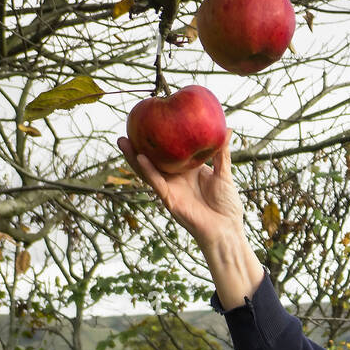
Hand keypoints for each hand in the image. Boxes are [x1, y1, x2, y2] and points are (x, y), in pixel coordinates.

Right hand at [116, 128, 245, 247]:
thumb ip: (222, 153)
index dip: (158, 137)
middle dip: (138, 144)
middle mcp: (175, 178)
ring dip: (133, 156)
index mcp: (187, 170)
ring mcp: (170, 189)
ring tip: (121, 140)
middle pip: (152, 158)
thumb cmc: (227, 205)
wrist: (227, 230)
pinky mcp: (169, 200)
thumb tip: (228, 129)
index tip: (150, 119)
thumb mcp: (224, 174)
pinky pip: (156, 183)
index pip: (169, 151)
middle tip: (128, 126)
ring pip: (147, 170)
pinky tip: (140, 157)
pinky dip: (147, 171)